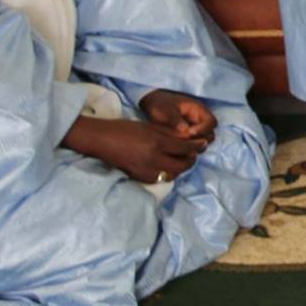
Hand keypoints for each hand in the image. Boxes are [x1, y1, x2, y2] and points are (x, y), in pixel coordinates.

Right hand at [62, 115, 203, 183]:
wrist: (102, 140)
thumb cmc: (125, 129)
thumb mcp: (150, 127)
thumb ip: (169, 134)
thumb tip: (188, 138)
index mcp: (157, 143)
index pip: (185, 149)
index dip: (196, 147)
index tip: (203, 144)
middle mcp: (153, 159)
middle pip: (182, 165)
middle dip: (191, 160)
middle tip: (194, 154)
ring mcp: (146, 171)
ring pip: (173, 174)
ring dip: (181, 168)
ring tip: (182, 160)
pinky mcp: (140, 178)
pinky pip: (160, 178)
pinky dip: (168, 173)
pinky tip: (168, 166)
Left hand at [140, 89, 216, 143]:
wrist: (151, 105)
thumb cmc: (160, 104)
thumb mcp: (166, 110)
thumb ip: (175, 120)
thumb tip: (185, 130)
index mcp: (198, 110)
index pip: (211, 122)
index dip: (204, 129)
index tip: (190, 132)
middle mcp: (199, 121)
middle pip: (210, 135)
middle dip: (199, 140)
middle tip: (184, 141)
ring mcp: (194, 130)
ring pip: (202, 142)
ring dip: (193, 146)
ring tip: (178, 145)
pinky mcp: (187, 138)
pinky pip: (192, 146)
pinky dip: (186, 148)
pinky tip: (175, 148)